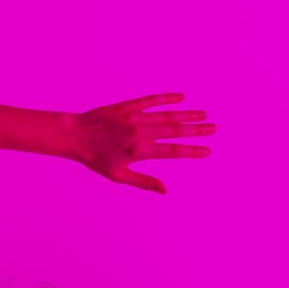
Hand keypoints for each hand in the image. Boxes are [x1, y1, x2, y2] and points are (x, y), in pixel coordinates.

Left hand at [71, 93, 214, 193]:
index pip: (171, 151)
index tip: (207, 151)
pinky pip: (150, 100)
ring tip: (203, 114)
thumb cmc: (95, 158)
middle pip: (174, 130)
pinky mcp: (127, 106)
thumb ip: (143, 181)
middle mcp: (139, 132)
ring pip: (166, 114)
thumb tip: (165, 190)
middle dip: (196, 130)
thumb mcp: (118, 175)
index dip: (191, 151)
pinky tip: (181, 97)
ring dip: (187, 114)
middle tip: (213, 128)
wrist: (75, 135)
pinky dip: (166, 98)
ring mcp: (134, 117)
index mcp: (138, 151)